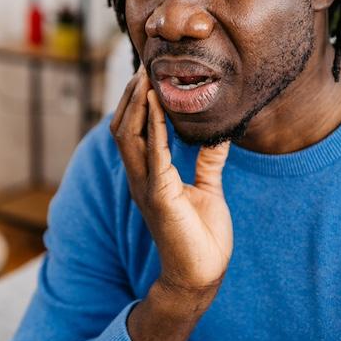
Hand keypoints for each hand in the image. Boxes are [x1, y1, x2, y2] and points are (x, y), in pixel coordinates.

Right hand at [110, 65, 232, 300]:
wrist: (201, 275)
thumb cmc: (202, 237)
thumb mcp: (207, 188)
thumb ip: (208, 161)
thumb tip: (217, 135)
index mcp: (149, 175)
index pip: (134, 130)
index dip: (137, 101)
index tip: (148, 73)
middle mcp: (140, 178)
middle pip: (124, 126)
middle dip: (131, 95)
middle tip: (144, 65)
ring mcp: (146, 187)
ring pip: (129, 135)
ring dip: (137, 104)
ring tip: (145, 77)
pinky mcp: (160, 197)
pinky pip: (153, 154)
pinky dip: (154, 126)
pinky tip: (158, 104)